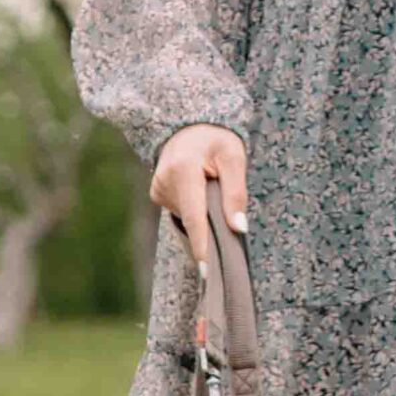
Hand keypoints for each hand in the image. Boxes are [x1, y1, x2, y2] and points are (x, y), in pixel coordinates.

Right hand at [151, 124, 247, 273]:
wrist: (189, 126)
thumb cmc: (216, 139)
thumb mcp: (234, 157)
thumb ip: (236, 193)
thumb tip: (239, 228)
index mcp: (183, 169)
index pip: (195, 215)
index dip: (202, 243)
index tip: (207, 268)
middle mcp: (164, 180)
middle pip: (193, 217)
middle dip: (210, 222)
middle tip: (225, 206)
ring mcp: (157, 188)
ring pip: (188, 214)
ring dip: (203, 210)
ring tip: (209, 183)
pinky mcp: (156, 193)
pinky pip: (182, 209)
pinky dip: (194, 205)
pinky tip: (197, 188)